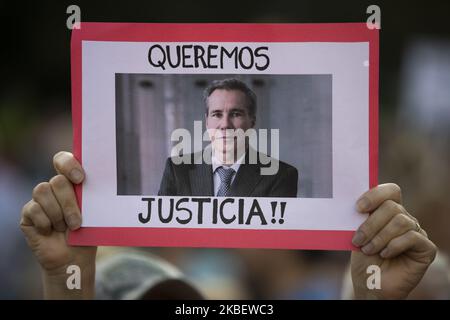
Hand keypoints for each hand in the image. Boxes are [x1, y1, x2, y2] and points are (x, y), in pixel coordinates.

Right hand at [20, 151, 96, 298]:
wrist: (74, 258)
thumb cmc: (87, 233)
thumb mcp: (95, 214)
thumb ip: (93, 197)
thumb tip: (106, 185)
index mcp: (72, 183)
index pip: (64, 160)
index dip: (69, 164)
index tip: (80, 179)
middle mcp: (55, 188)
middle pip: (57, 180)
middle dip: (69, 203)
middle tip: (77, 223)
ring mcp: (40, 199)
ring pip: (42, 190)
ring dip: (58, 214)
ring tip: (67, 228)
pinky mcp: (28, 213)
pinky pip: (33, 209)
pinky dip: (45, 222)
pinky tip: (50, 231)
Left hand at [350, 183, 436, 298]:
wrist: (370, 283)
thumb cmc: (363, 258)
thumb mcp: (357, 234)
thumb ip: (360, 218)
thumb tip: (353, 205)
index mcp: (388, 212)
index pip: (390, 191)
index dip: (375, 195)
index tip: (358, 208)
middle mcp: (404, 219)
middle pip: (392, 206)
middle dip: (371, 224)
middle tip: (357, 240)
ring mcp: (416, 232)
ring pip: (401, 221)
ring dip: (379, 237)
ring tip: (368, 250)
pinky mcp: (426, 248)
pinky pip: (412, 237)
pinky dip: (394, 245)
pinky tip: (384, 254)